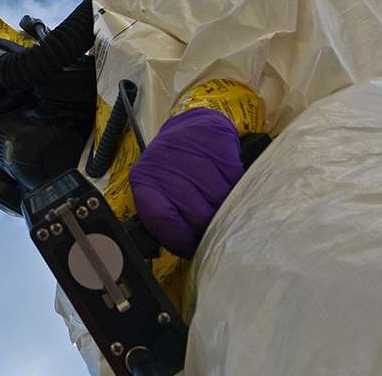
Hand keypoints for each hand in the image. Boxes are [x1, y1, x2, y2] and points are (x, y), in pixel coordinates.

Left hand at [129, 108, 245, 256]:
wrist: (190, 130)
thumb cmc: (176, 172)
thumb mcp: (162, 195)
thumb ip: (170, 221)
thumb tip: (193, 251)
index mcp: (144, 181)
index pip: (162, 219)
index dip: (183, 239)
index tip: (196, 248)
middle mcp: (162, 162)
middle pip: (197, 212)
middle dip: (211, 226)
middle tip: (218, 230)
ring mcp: (188, 148)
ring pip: (219, 196)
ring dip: (227, 208)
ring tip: (227, 209)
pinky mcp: (214, 138)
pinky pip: (234, 176)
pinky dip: (237, 187)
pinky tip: (232, 186)